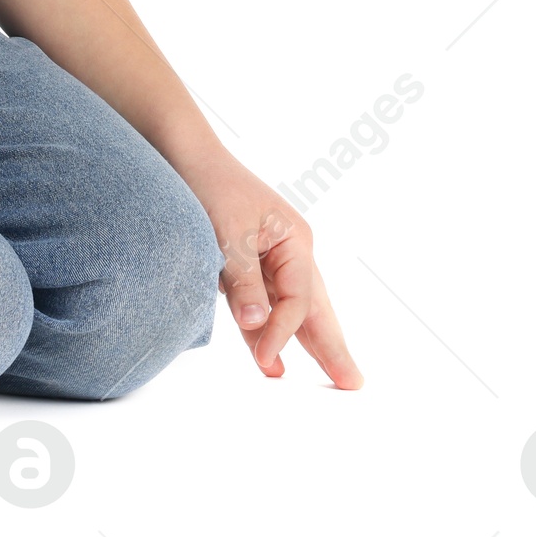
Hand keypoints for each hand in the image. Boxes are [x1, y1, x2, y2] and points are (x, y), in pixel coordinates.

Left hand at [177, 147, 362, 387]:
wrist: (181, 152)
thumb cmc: (210, 183)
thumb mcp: (228, 232)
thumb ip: (244, 280)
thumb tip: (259, 325)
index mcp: (295, 240)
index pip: (298, 300)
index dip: (283, 333)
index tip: (265, 361)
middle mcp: (289, 250)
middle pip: (314, 306)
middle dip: (332, 345)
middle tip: (354, 384)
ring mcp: (270, 256)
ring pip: (292, 307)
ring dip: (303, 341)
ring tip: (329, 376)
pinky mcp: (246, 260)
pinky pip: (262, 301)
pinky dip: (266, 326)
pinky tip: (270, 353)